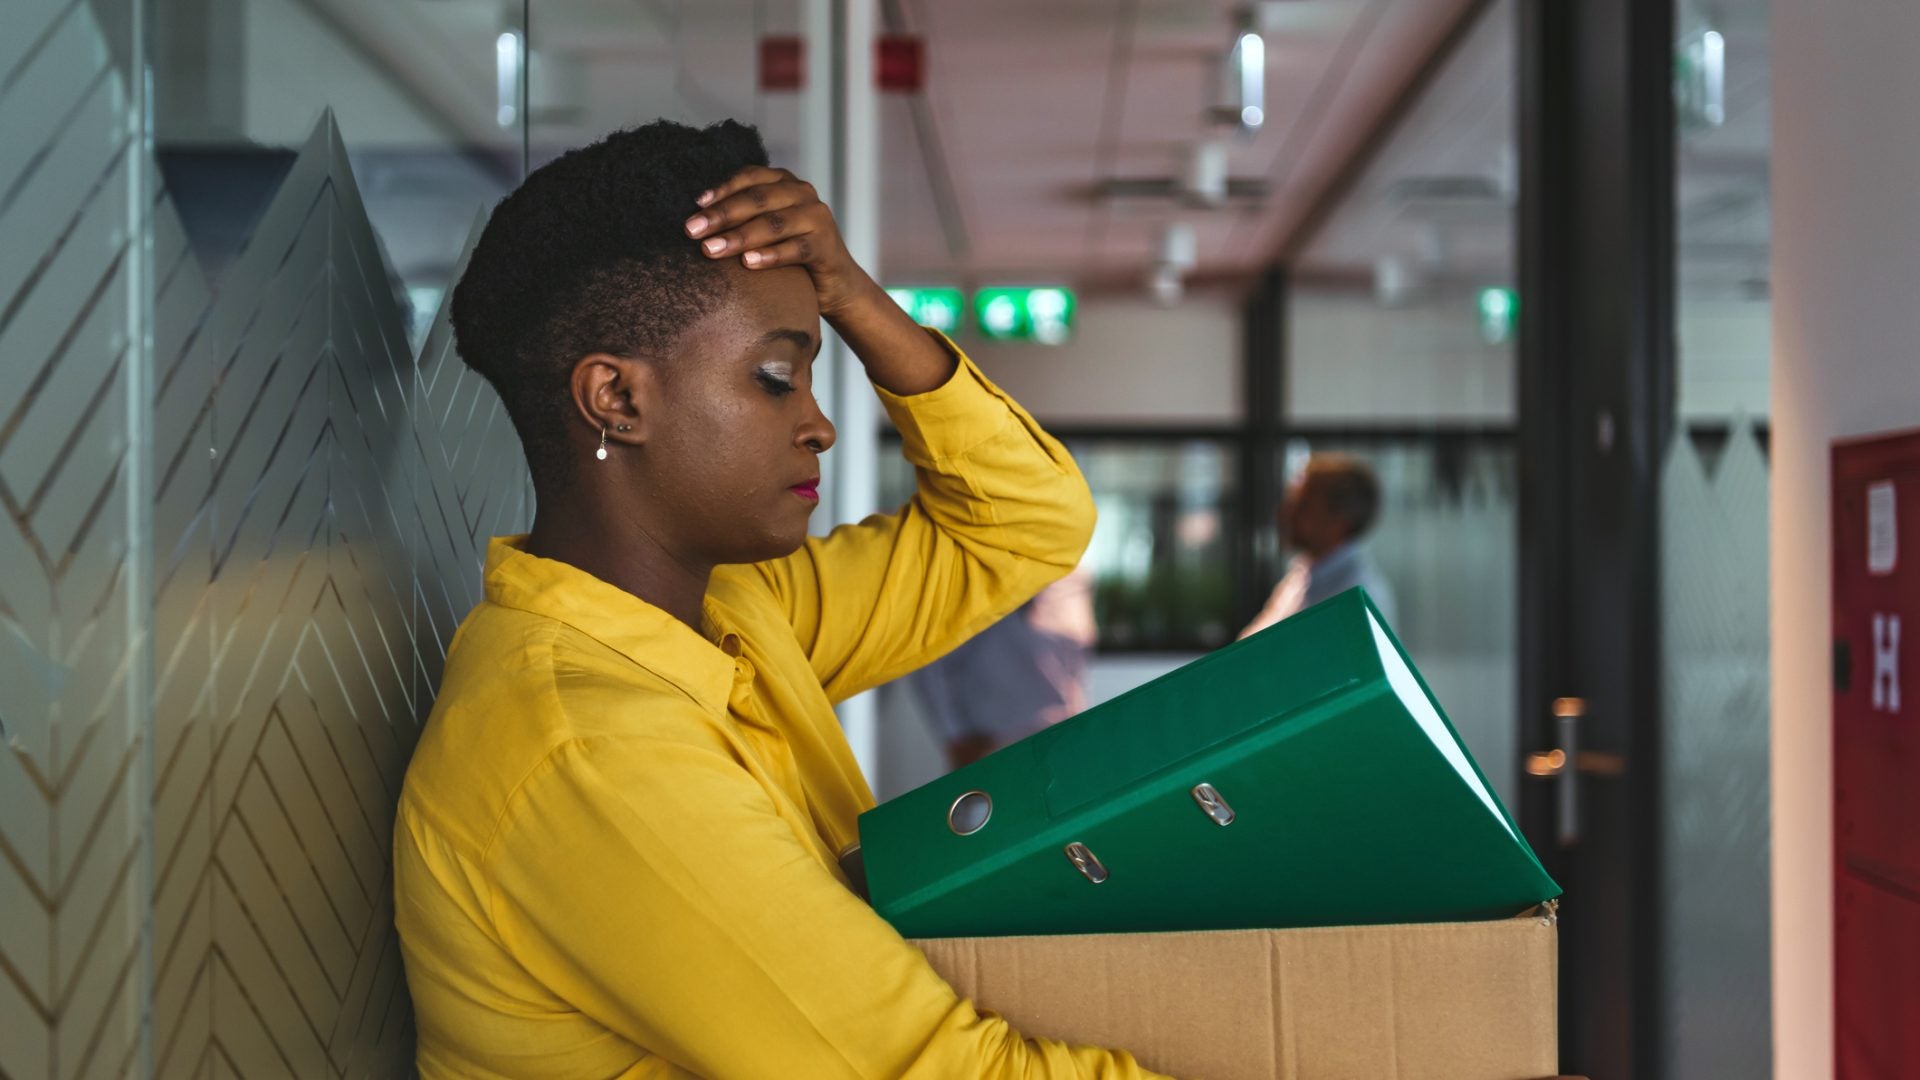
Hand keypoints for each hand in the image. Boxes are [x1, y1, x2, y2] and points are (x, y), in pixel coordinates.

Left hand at [684, 167, 874, 317]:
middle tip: (692, 230)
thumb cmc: (790, 254)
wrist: (835, 283)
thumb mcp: (765, 228)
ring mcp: (817, 218)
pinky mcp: (826, 245)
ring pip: (773, 223)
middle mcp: (802, 193)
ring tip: (711, 250)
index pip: (749, 178)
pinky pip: (796, 249)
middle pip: (757, 199)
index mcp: (784, 182)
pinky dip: (770, 255)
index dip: (721, 190)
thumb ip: (742, 217)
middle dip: (721, 215)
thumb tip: (697, 221)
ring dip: (739, 236)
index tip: (695, 206)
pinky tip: (748, 263)